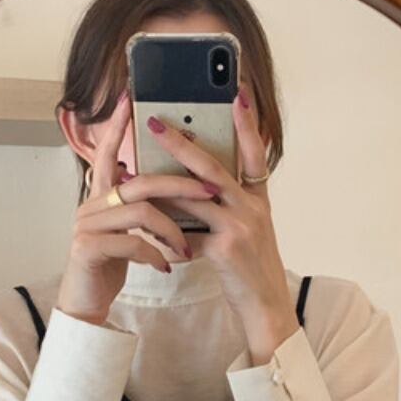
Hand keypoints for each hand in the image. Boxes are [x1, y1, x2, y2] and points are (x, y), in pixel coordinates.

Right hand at [57, 90, 214, 324]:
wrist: (86, 304)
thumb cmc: (111, 265)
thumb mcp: (129, 231)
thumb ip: (141, 207)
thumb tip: (171, 187)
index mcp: (101, 197)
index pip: (109, 154)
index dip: (119, 127)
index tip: (131, 99)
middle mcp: (91, 205)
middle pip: (140, 181)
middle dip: (180, 185)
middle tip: (210, 191)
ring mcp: (87, 226)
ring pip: (140, 212)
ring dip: (172, 229)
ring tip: (187, 247)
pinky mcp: (88, 250)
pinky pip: (132, 242)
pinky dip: (154, 253)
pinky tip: (165, 265)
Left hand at [142, 85, 299, 363]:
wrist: (267, 307)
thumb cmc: (251, 270)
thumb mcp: (247, 232)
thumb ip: (224, 208)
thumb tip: (186, 190)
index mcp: (258, 200)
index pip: (255, 153)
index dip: (247, 122)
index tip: (236, 93)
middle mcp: (253, 208)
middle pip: (213, 166)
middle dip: (181, 142)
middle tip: (153, 122)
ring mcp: (241, 227)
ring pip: (193, 196)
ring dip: (160, 182)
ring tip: (133, 170)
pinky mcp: (226, 249)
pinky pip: (186, 233)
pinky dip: (165, 231)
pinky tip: (144, 228)